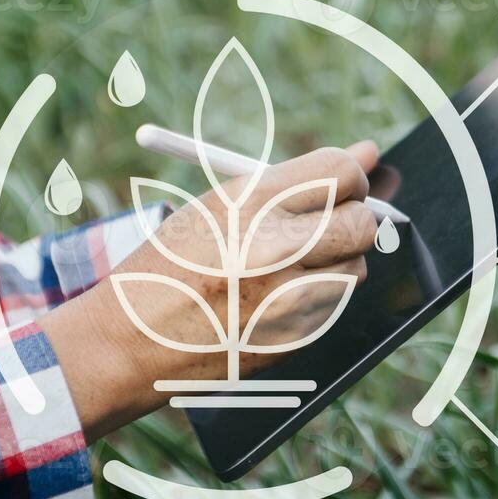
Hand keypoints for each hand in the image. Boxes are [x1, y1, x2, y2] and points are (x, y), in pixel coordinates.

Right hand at [41, 142, 379, 440]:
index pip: (341, 172)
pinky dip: (320, 295)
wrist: (128, 343)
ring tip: (291, 263)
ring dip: (338, 260)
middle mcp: (274, 247)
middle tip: (332, 219)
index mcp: (248, 202)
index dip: (353, 173)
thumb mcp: (217, 207)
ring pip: (357, 266)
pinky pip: (335, 304)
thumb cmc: (172, 264)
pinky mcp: (295, 337)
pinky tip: (278, 296)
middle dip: (355, 217)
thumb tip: (369, 155)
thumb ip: (293, 182)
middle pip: (362, 222)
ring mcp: (288, 298)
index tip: (350, 177)